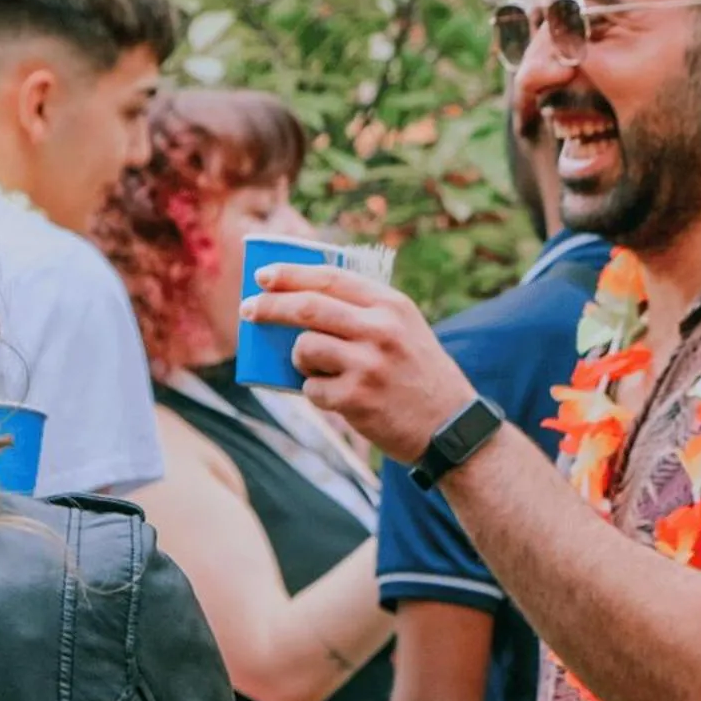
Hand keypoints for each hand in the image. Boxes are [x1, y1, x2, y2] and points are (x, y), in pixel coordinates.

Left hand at [242, 264, 476, 463]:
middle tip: (248, 310)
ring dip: (299, 359)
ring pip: (304, 348)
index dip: (290, 274)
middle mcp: (381, 330)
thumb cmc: (419, 375)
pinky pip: (312, 389)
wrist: (451, 427)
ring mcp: (368, 365)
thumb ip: (364, 311)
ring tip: (316, 369)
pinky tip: (337, 398)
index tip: (262, 276)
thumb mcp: (404, 328)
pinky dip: (315, 393)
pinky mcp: (356, 399)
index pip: (330, 278)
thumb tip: (298, 301)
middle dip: (269, 306)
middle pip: (307, 307)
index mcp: (391, 305)